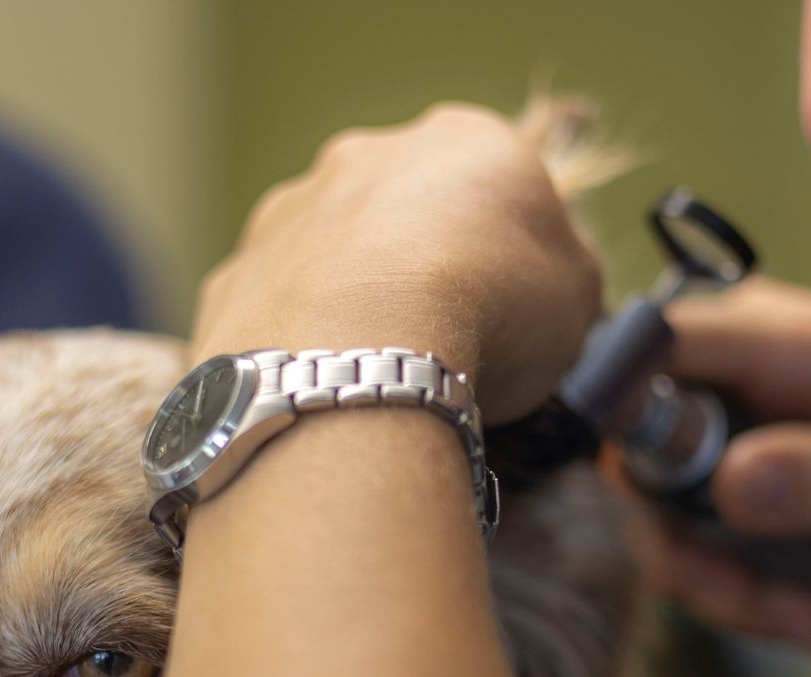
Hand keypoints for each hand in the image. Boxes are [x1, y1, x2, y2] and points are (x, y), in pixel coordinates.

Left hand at [193, 104, 601, 422]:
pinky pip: (272, 317)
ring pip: (326, 262)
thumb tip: (553, 280)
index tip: (514, 314)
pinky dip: (294, 353)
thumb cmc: (492, 311)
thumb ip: (565, 273)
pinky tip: (318, 399)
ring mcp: (287, 215)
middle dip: (419, 273)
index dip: (508, 255)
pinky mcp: (231, 279)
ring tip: (375, 384)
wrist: (364, 352)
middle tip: (444, 349)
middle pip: (401, 215)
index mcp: (463, 143)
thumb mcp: (579, 294)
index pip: (494, 184)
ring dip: (350, 309)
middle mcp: (364, 159)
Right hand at [622, 279, 810, 676]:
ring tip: (808, 622)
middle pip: (636, 453)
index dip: (615, 417)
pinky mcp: (725, 473)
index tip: (652, 509)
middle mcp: (727, 366)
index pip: (647, 349)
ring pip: (659, 513)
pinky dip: (740, 589)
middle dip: (685, 550)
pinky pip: (694, 539)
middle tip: (754, 606)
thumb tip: (731, 483)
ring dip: (722, 584)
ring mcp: (721, 421)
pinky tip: (807, 612)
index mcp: (772, 332)